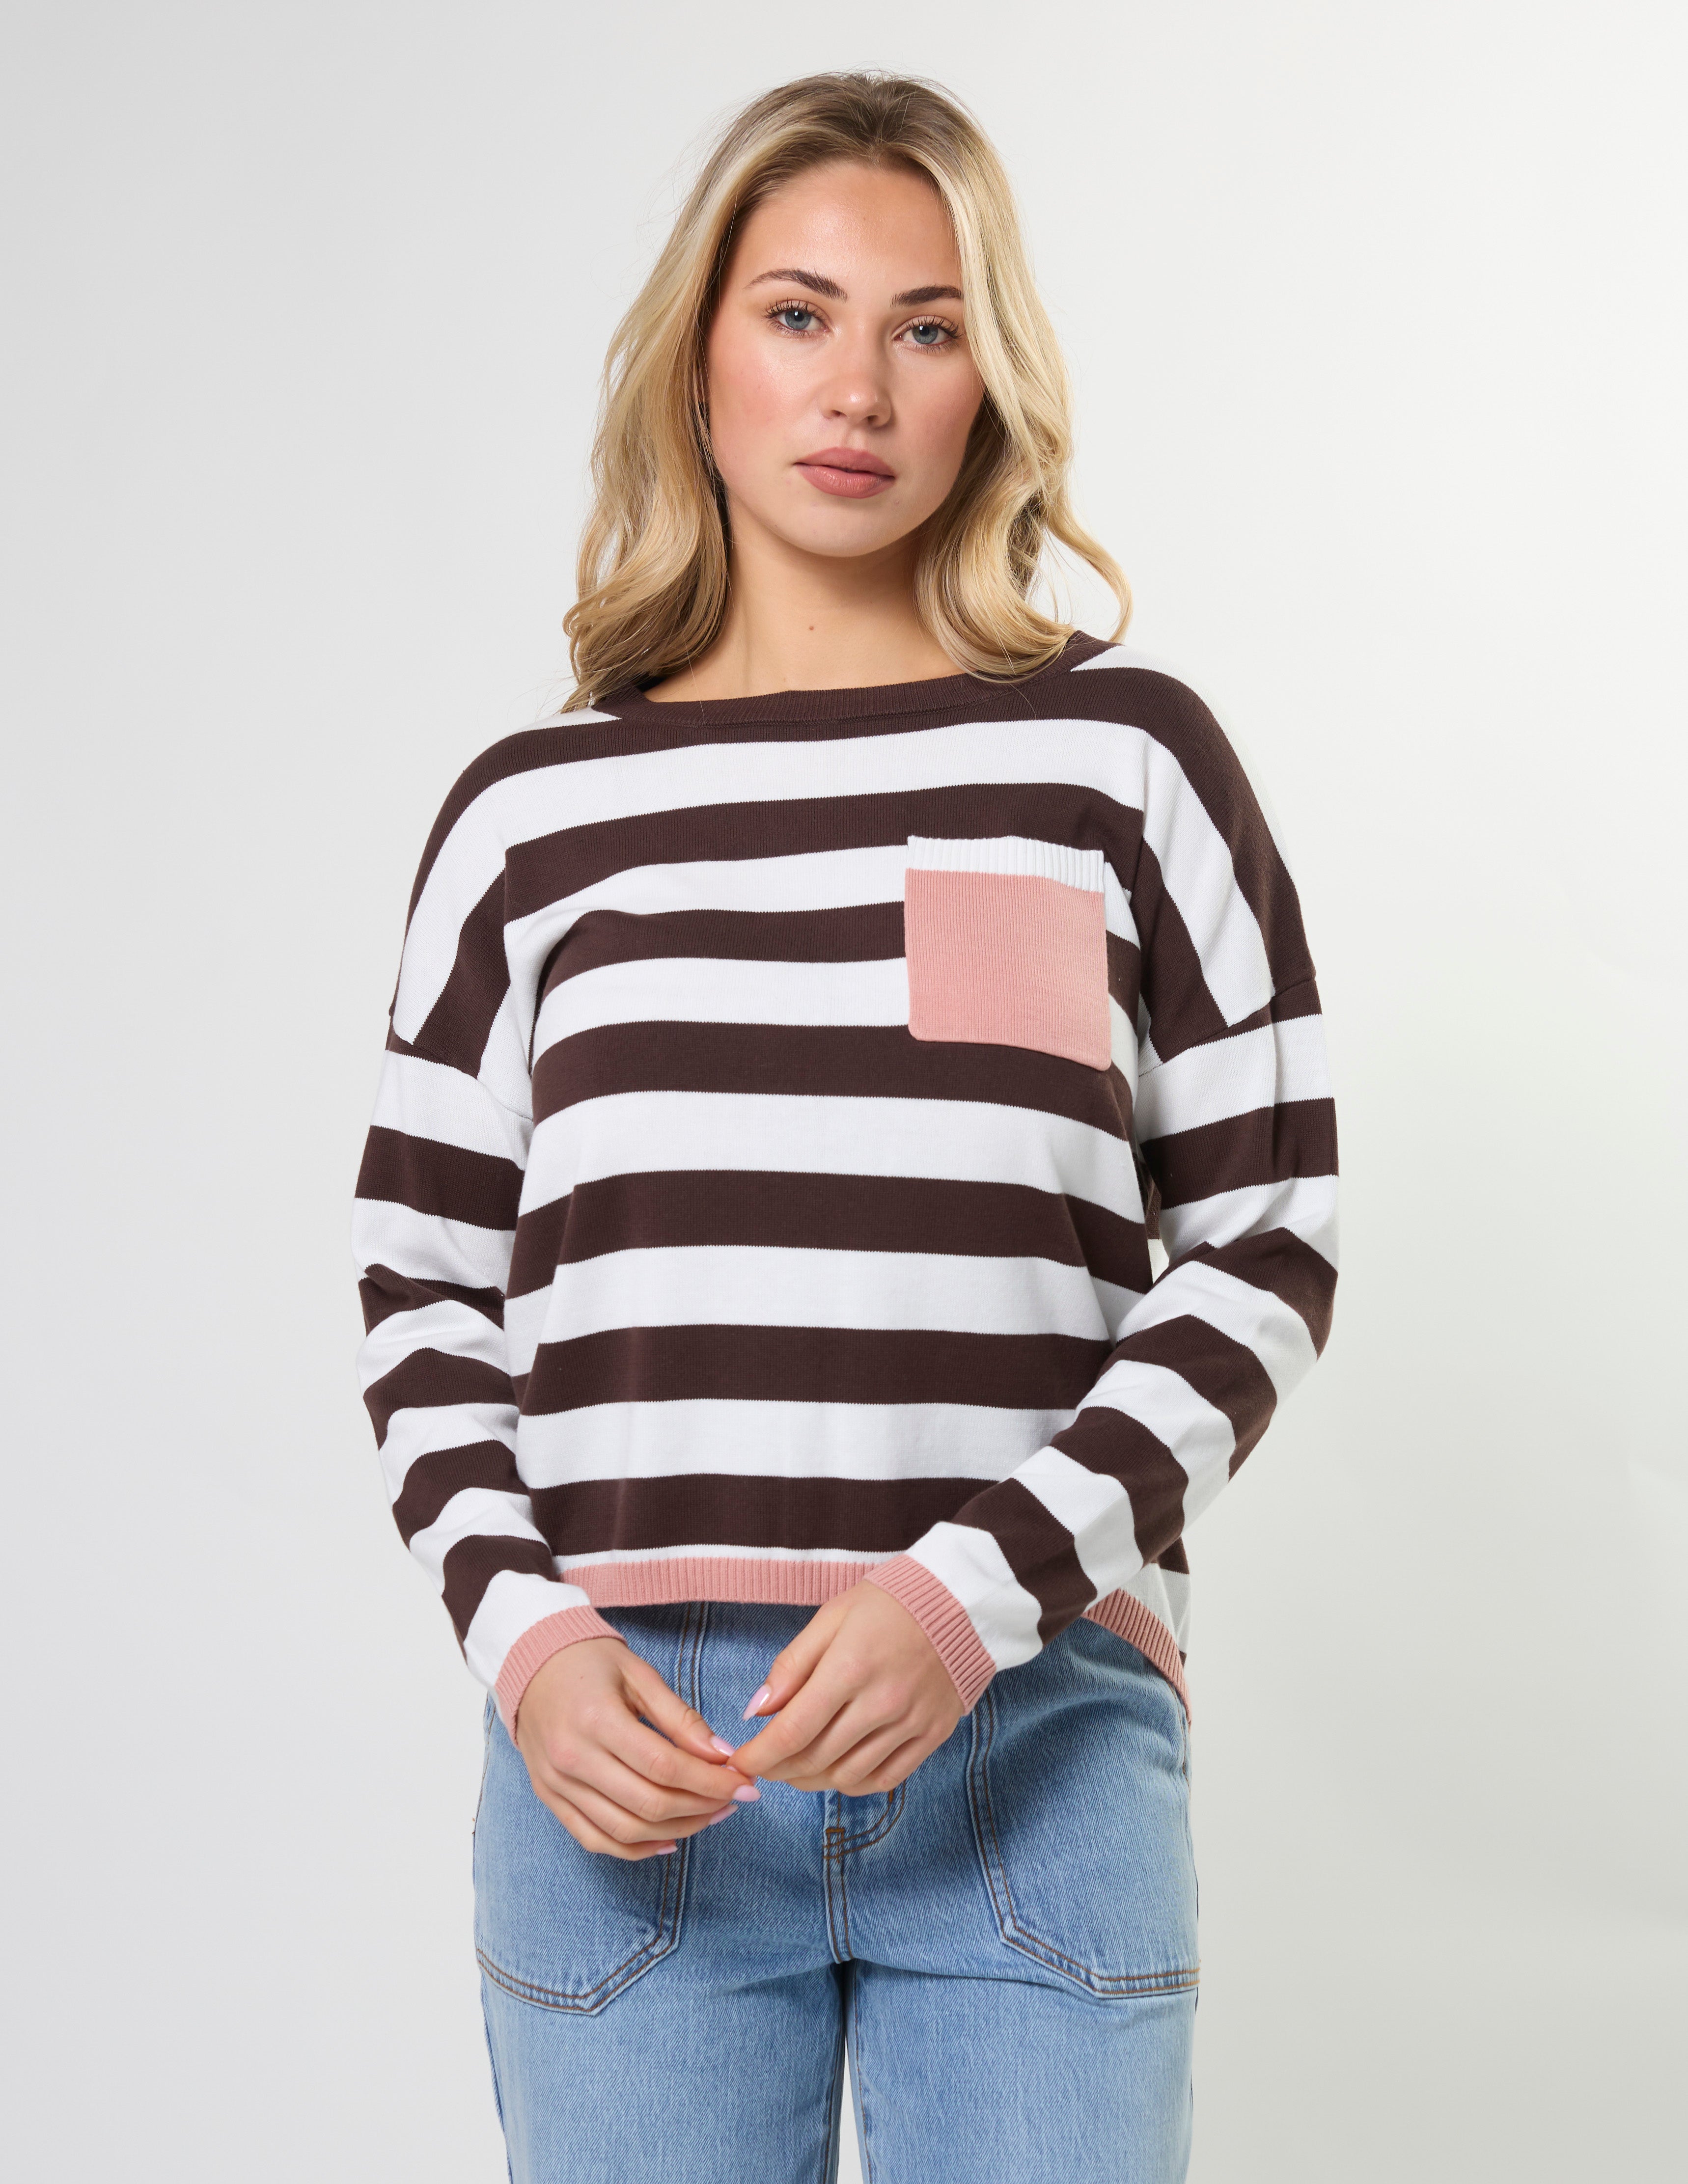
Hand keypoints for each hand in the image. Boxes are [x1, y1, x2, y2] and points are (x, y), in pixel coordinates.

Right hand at [515, 1637, 759, 1859]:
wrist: (530, 1663)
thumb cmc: (589, 1662)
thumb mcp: (639, 1675)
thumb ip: (680, 1718)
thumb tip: (722, 1755)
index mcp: (596, 1720)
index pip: (664, 1766)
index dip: (710, 1781)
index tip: (744, 1784)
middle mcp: (572, 1758)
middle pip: (648, 1803)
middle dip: (701, 1807)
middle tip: (734, 1800)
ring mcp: (557, 1784)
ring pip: (625, 1829)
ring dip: (676, 1830)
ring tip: (710, 1816)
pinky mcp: (549, 1798)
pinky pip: (594, 1839)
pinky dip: (634, 1849)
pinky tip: (668, 1840)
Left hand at [730, 1583, 962, 1794]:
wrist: (960, 1601)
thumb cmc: (888, 1604)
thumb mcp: (831, 1617)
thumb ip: (792, 1665)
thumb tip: (757, 1711)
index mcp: (850, 1668)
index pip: (793, 1731)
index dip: (760, 1755)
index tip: (741, 1762)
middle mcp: (882, 1703)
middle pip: (816, 1759)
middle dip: (779, 1768)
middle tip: (763, 1763)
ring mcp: (911, 1723)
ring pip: (848, 1775)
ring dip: (811, 1780)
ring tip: (795, 1768)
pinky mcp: (932, 1735)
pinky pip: (886, 1779)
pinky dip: (853, 1783)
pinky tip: (837, 1771)